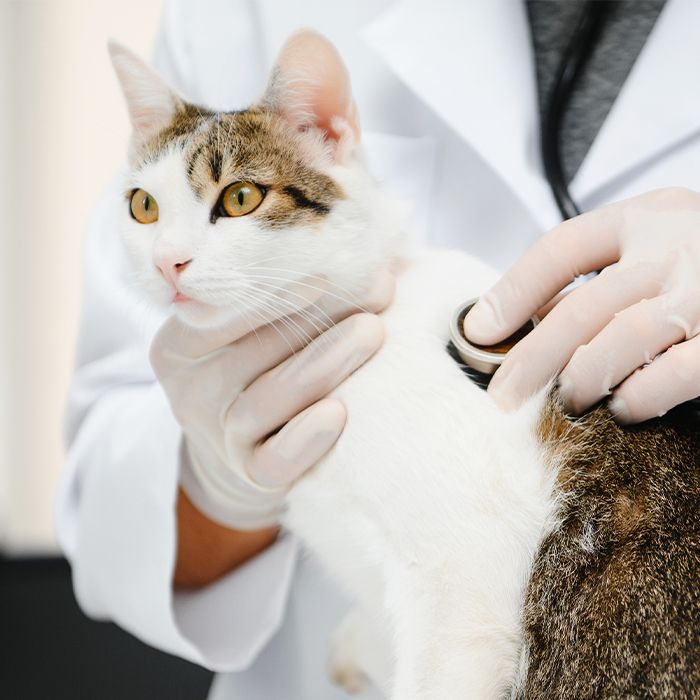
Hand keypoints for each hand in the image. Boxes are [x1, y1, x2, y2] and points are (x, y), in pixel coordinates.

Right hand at [151, 271, 394, 529]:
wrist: (242, 448)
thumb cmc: (257, 369)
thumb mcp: (248, 331)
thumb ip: (281, 295)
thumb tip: (365, 254)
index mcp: (181, 343)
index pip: (220, 310)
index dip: (275, 289)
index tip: (328, 268)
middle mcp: (191, 389)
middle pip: (253, 349)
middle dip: (317, 316)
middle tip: (375, 288)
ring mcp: (218, 436)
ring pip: (266, 399)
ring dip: (323, 363)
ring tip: (372, 331)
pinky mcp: (249, 474)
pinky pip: (275, 460)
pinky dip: (306, 437)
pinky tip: (339, 411)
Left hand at [464, 188, 699, 423]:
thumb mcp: (654, 247)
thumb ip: (597, 277)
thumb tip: (513, 323)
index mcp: (648, 217)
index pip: (561, 249)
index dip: (512, 291)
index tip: (478, 329)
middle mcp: (680, 245)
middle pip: (583, 305)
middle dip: (533, 357)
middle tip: (502, 396)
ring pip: (624, 339)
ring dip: (583, 378)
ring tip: (566, 402)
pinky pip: (676, 375)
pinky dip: (639, 397)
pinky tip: (623, 407)